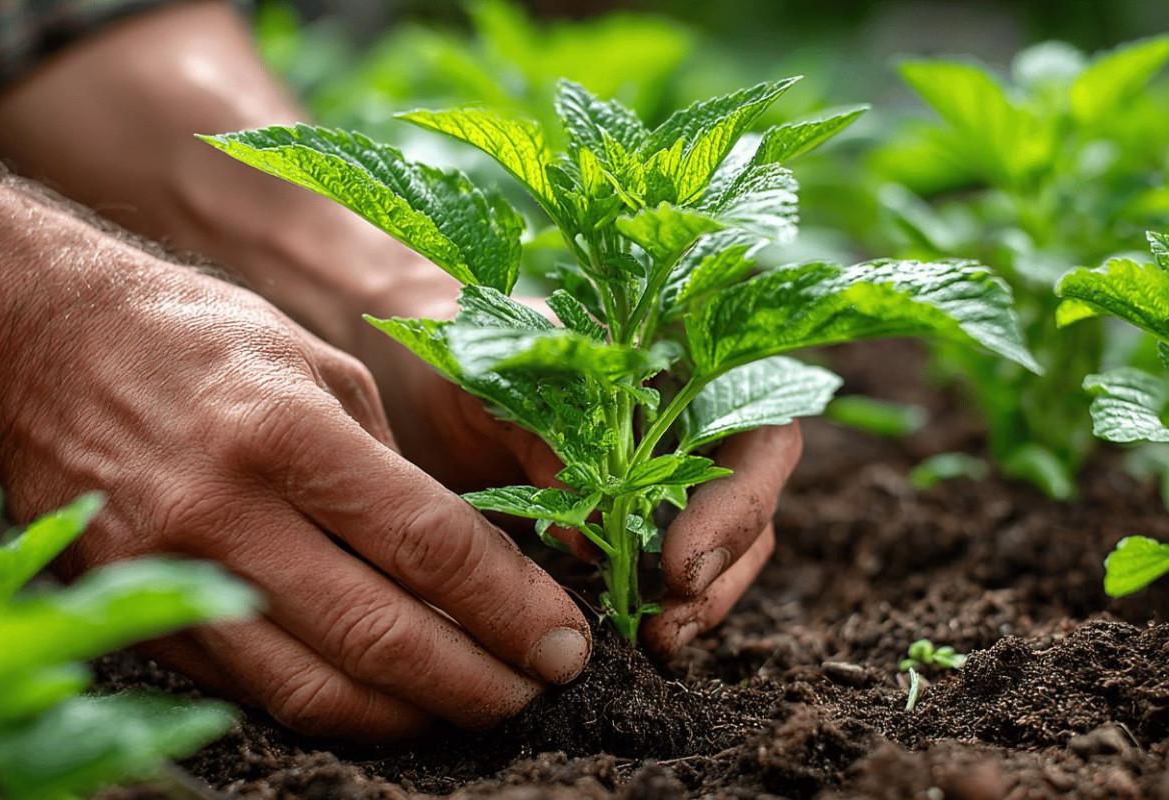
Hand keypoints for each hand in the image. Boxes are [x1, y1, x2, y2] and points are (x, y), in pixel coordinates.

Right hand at [0, 263, 591, 740]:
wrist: (36, 342)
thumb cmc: (196, 338)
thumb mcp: (317, 362)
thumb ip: (388, 466)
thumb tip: (456, 563)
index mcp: (289, 432)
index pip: (430, 547)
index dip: (512, 608)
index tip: (564, 641)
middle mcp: (227, 512)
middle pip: (382, 637)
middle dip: (481, 682)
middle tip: (537, 691)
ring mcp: (171, 572)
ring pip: (316, 690)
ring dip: (412, 715)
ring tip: (472, 705)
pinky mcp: (135, 611)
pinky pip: (253, 689)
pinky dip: (332, 705)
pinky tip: (383, 698)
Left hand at [360, 291, 800, 660]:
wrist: (413, 378)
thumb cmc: (458, 349)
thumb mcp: (487, 374)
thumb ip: (543, 431)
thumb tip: (593, 529)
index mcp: (675, 353)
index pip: (755, 418)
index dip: (738, 494)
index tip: (681, 561)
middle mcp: (689, 411)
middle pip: (752, 491)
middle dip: (726, 562)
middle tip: (672, 616)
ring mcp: (668, 471)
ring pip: (727, 540)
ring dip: (702, 597)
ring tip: (656, 640)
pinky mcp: (634, 525)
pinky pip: (673, 570)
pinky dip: (663, 608)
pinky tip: (633, 637)